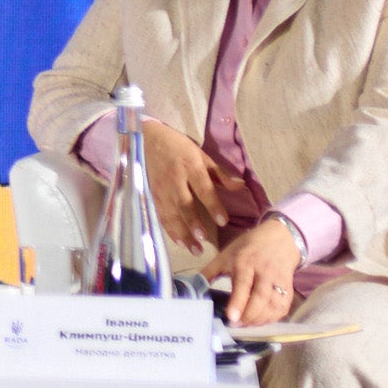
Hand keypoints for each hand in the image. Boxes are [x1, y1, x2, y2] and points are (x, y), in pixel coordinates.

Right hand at [135, 116, 226, 251]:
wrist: (147, 139)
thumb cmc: (179, 147)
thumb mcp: (201, 155)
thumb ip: (220, 173)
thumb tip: (240, 187)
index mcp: (190, 166)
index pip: (203, 188)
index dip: (213, 205)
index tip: (223, 221)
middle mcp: (175, 179)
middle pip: (184, 204)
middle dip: (193, 222)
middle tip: (203, 239)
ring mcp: (161, 188)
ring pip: (171, 214)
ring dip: (182, 232)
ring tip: (194, 248)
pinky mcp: (152, 195)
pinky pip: (161, 215)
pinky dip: (169, 230)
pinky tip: (179, 242)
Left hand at [215, 215, 302, 328]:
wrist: (281, 238)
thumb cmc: (249, 247)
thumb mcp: (226, 254)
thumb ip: (210, 271)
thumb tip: (193, 287)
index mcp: (245, 262)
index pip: (243, 284)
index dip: (237, 302)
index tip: (231, 317)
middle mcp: (264, 272)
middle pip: (260, 298)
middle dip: (249, 315)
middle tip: (237, 324)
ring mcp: (278, 280)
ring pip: (273, 304)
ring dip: (260, 319)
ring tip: (247, 324)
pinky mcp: (288, 287)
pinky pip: (283, 306)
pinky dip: (273, 317)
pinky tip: (262, 320)